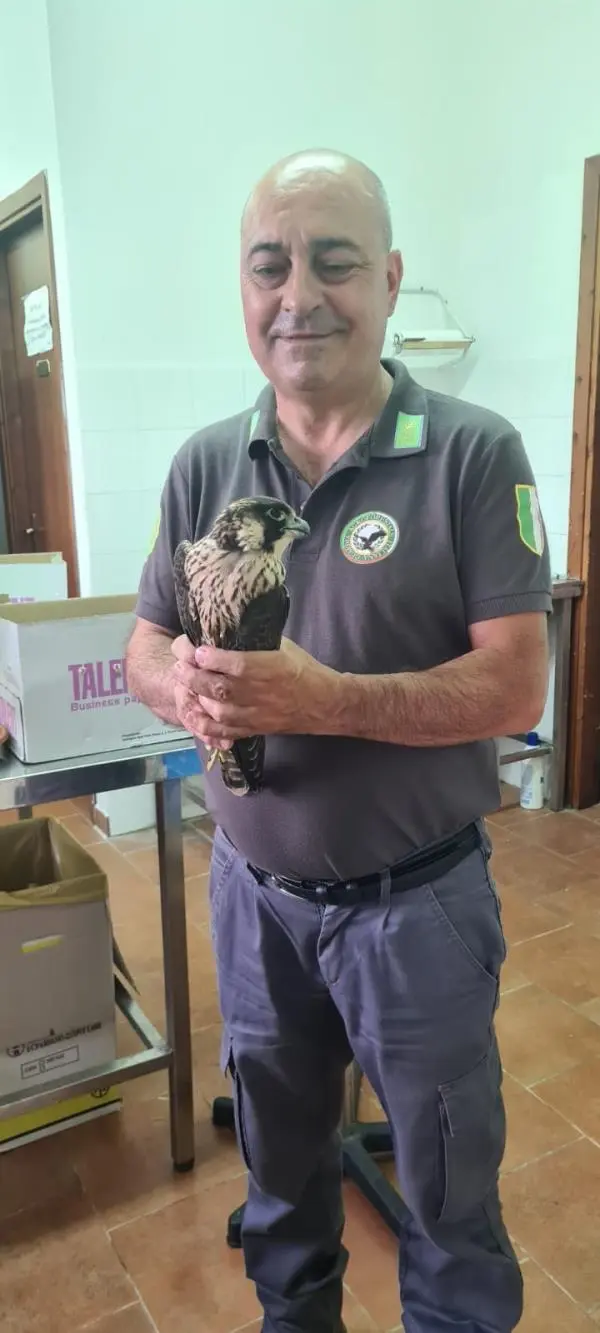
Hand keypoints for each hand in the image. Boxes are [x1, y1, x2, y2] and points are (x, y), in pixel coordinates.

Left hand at [172, 636, 341, 742]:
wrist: (325, 704)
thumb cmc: (305, 670)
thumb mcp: (285, 647)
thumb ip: (257, 642)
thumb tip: (229, 629)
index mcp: (271, 668)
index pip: (237, 665)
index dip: (212, 658)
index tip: (197, 649)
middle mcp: (261, 693)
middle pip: (219, 688)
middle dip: (193, 676)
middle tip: (179, 664)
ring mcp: (256, 714)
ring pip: (218, 710)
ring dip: (196, 697)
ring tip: (183, 683)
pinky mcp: (254, 729)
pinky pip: (225, 731)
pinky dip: (205, 725)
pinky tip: (193, 713)